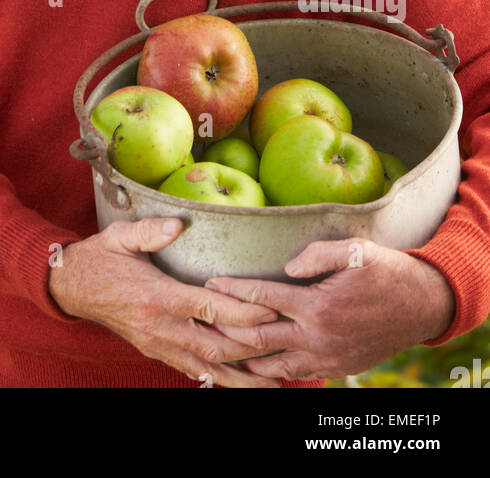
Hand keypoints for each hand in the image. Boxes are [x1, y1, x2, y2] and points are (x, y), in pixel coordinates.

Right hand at [47, 216, 283, 386]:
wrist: (72, 288)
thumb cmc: (100, 258)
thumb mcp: (120, 236)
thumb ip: (150, 230)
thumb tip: (179, 225)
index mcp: (156, 296)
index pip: (207, 309)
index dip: (241, 312)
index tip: (270, 311)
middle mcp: (160, 327)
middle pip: (214, 346)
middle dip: (251, 349)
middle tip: (284, 346)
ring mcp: (158, 344)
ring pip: (207, 368)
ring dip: (241, 377)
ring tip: (274, 381)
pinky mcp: (155, 351)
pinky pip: (192, 371)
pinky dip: (218, 379)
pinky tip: (240, 382)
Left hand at [203, 238, 456, 381]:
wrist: (422, 305)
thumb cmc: (386, 271)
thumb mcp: (355, 251)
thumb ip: (317, 254)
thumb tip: (287, 265)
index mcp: (318, 305)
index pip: (262, 299)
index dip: (232, 292)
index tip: (209, 284)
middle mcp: (319, 336)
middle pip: (259, 339)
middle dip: (228, 331)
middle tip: (203, 323)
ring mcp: (328, 357)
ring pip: (275, 366)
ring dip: (246, 359)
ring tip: (220, 350)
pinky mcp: (338, 367)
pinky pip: (298, 375)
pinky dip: (274, 372)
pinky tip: (257, 366)